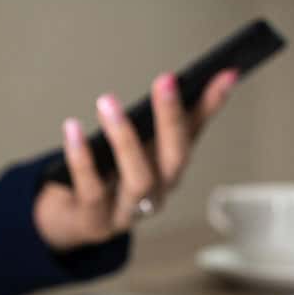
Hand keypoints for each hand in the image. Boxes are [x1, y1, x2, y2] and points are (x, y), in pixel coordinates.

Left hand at [34, 70, 238, 251]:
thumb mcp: (137, 146)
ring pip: (137, 179)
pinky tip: (72, 129)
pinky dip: (82, 158)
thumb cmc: (108, 176)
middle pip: (174, 159)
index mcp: (169, 171)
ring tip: (107, 102)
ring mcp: (128, 213)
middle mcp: (156, 194)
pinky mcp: (95, 221)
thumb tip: (211, 75)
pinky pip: (92, 189)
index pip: (195, 133)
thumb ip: (170, 116)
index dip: (211, 105)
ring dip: (125, 138)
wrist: (69, 220)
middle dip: (172, 119)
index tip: (224, 73)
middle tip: (165, 80)